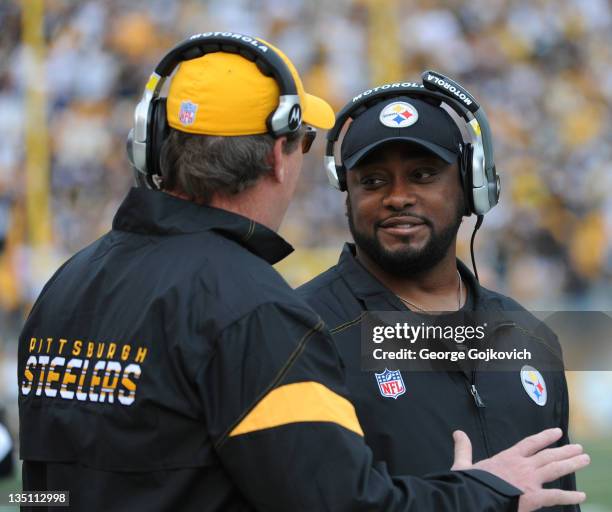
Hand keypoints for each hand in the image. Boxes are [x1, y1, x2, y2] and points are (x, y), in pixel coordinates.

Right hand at [452, 428, 588, 511]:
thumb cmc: (469, 483)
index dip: (544, 437)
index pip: (530, 443)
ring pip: (555, 469)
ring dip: (571, 464)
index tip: (557, 432)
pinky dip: (569, 496)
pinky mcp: (532, 497)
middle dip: (565, 451)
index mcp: (507, 458)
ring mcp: (529, 481)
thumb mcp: (463, 464)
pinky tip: (581, 496)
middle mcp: (522, 466)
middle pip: (548, 455)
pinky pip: (555, 496)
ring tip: (584, 460)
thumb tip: (458, 432)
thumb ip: (464, 448)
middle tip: (580, 448)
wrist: (473, 498)